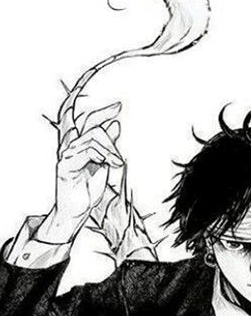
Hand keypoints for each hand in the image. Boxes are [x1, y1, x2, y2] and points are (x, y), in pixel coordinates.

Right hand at [47, 101, 124, 238]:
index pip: (87, 120)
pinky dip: (101, 155)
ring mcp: (66, 153)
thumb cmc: (88, 189)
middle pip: (88, 122)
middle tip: (120, 117)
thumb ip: (108, 146)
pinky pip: (86, 151)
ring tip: (116, 163)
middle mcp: (70, 145)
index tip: (119, 105)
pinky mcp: (65, 164)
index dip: (101, 110)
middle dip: (105, 115)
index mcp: (79, 144)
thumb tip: (115, 125)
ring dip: (110, 149)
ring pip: (92, 137)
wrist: (77, 210)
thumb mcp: (104, 164)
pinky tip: (107, 164)